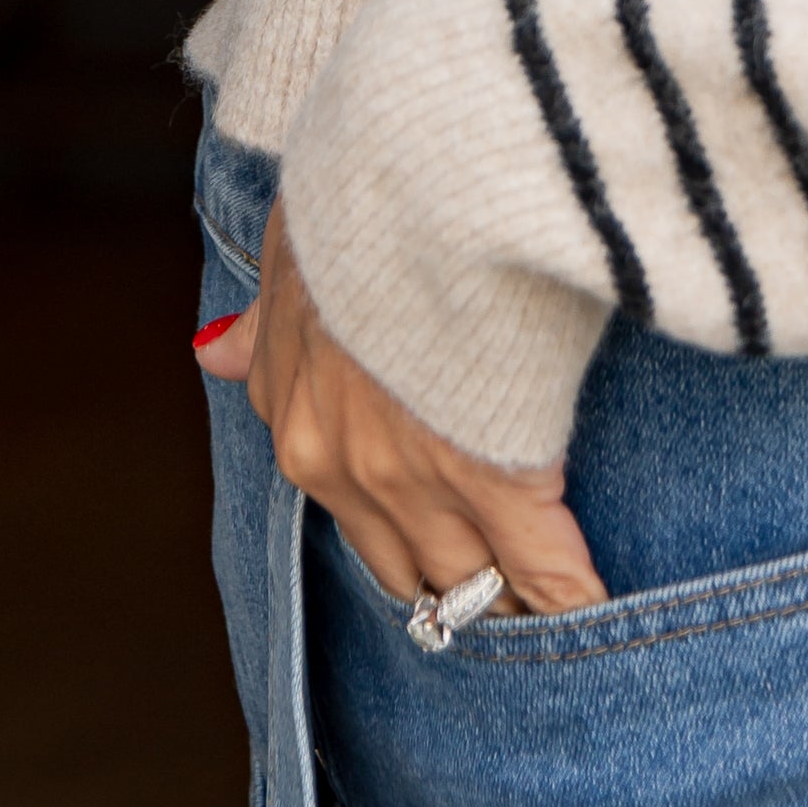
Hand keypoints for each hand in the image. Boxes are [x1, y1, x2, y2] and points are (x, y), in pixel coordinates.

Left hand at [196, 201, 608, 617]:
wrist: (413, 173)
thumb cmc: (356, 196)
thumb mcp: (291, 253)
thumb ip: (265, 321)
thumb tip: (213, 352)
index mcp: (299, 425)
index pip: (355, 520)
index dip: (408, 543)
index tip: (442, 560)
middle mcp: (349, 473)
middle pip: (411, 575)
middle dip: (457, 600)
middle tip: (505, 617)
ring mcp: (422, 482)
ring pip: (469, 588)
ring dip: (510, 611)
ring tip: (553, 633)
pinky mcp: (501, 474)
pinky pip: (543, 569)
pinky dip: (571, 599)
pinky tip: (594, 614)